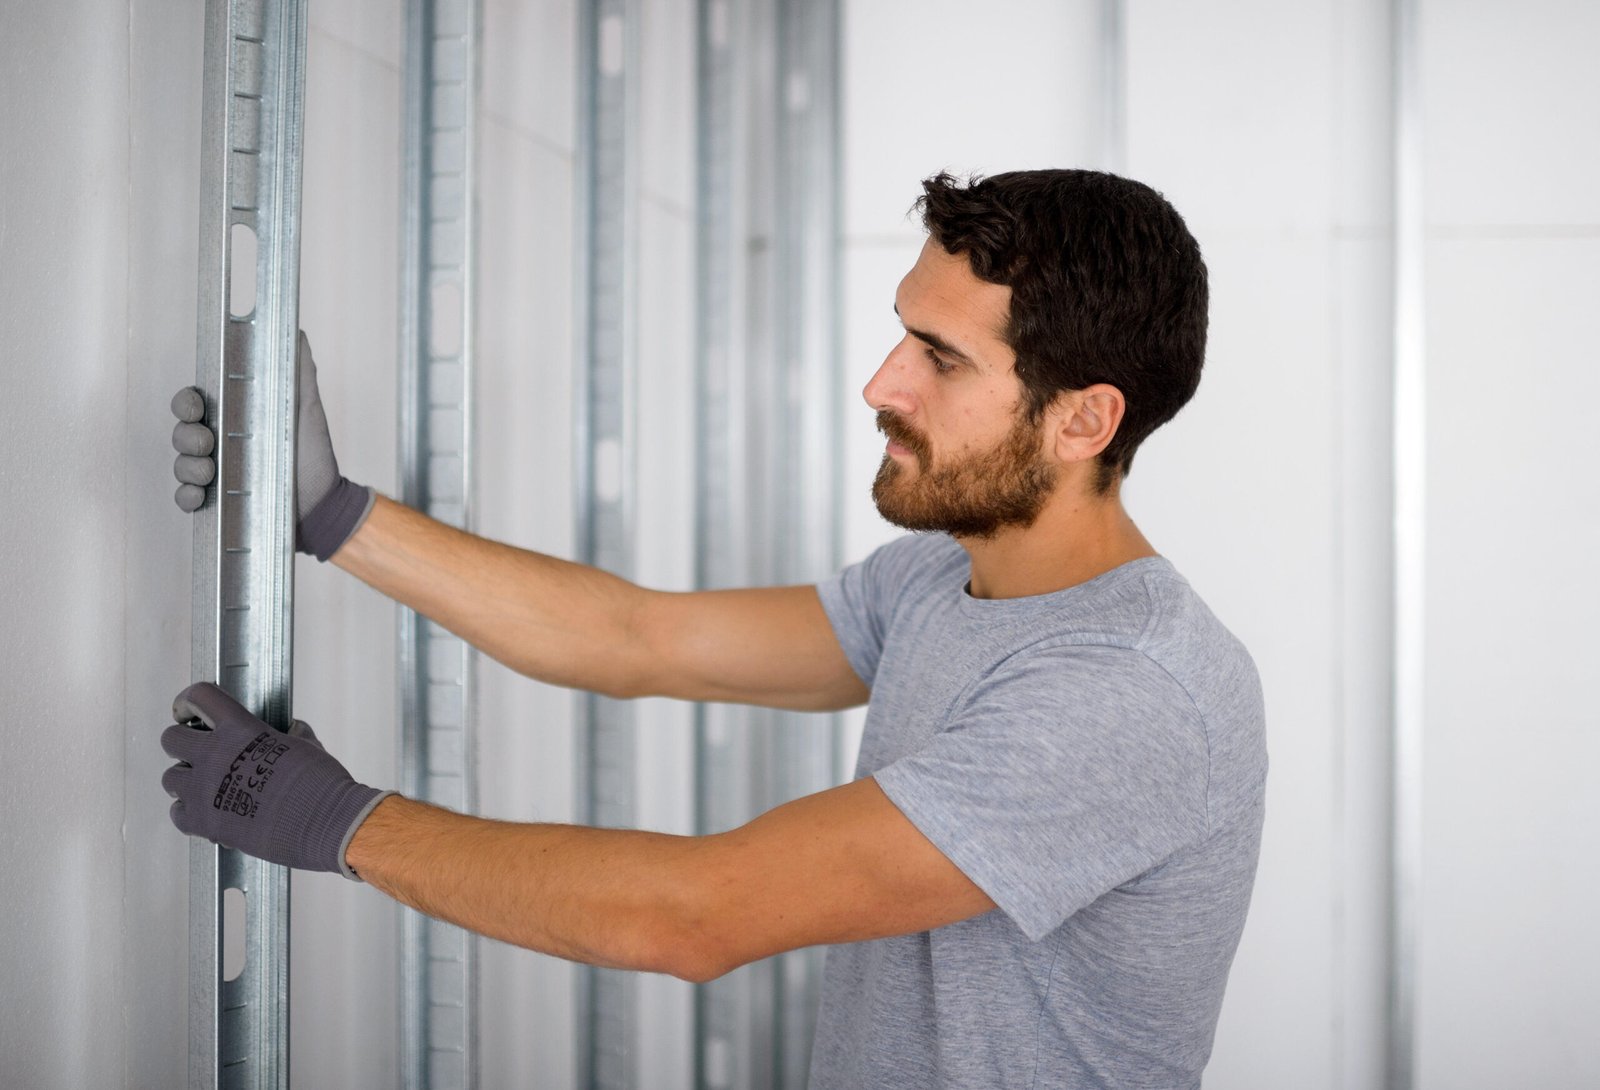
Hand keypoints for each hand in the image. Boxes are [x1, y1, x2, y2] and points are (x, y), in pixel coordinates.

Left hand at [161, 682, 393, 878]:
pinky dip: (190, 812)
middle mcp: (214, 756)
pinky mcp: (203, 823)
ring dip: (187, 780)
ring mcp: (204, 791)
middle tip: (199, 751)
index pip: (199, 697)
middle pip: (171, 739)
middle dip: (183, 743)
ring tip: (208, 786)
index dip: (190, 700)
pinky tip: (210, 810)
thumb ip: (284, 733)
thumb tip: (286, 731)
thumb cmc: (321, 784)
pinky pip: (178, 813)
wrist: (326, 823)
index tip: (190, 709)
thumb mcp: (305, 743)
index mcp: (240, 729)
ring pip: (170, 778)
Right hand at [170, 331, 375, 559]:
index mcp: (234, 416)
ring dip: (187, 467)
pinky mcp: (217, 502)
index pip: (195, 402)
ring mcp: (216, 473)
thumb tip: (297, 332)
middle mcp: (219, 443)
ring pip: (181, 464)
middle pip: (182, 431)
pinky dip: (188, 496)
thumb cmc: (314, 454)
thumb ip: (300, 371)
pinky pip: (187, 498)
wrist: (324, 503)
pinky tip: (201, 496)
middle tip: (205, 443)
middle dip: (185, 435)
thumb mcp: (308, 409)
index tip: (197, 406)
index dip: (187, 402)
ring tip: (210, 473)